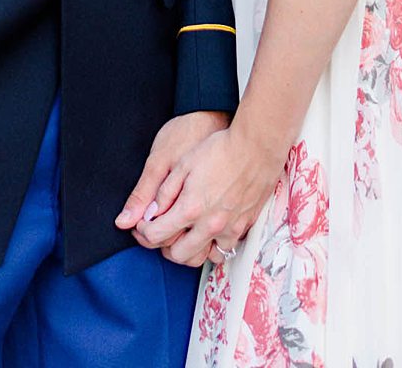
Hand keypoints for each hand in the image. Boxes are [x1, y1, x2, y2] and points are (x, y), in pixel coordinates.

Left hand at [133, 124, 287, 267]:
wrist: (258, 144)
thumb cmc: (221, 149)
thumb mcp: (184, 164)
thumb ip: (163, 193)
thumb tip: (149, 214)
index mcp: (190, 209)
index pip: (155, 236)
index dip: (143, 232)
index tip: (143, 224)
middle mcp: (209, 225)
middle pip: (177, 255)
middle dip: (163, 245)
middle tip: (162, 230)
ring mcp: (229, 227)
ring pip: (203, 258)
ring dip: (190, 250)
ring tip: (186, 234)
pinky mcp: (245, 224)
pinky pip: (225, 248)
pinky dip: (214, 246)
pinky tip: (210, 231)